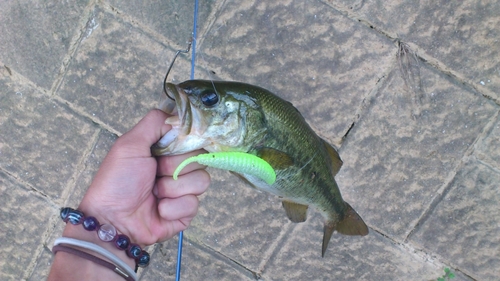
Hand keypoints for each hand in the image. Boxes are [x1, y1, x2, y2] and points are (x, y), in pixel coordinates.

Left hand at [77, 109, 209, 247]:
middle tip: (154, 173)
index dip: (184, 144)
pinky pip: (194, 204)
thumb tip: (177, 116)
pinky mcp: (186, 212)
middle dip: (175, 167)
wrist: (112, 220)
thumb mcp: (130, 144)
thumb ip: (154, 123)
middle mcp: (177, 168)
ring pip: (201, 181)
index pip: (192, 139)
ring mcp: (183, 191)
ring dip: (173, 188)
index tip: (167, 150)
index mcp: (166, 151)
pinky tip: (158, 210)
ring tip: (154, 194)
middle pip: (200, 159)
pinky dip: (173, 207)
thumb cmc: (117, 181)